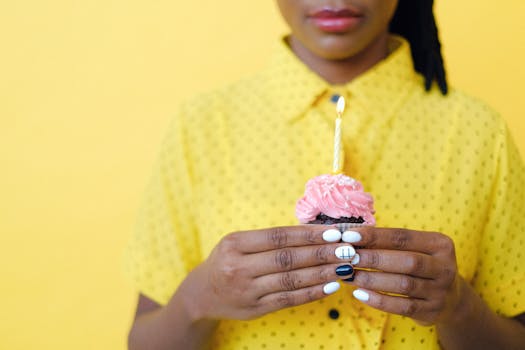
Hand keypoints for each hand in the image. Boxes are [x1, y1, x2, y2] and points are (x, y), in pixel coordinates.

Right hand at [185, 225, 357, 320]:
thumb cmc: (226, 261)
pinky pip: (288, 300)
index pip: (278, 236)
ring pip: (290, 280)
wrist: (201, 294)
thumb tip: (313, 232)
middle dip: (321, 253)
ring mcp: (247, 290)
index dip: (307, 234)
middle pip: (287, 258)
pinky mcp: (254, 309)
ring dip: (321, 273)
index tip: (334, 231)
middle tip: (347, 248)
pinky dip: (311, 293)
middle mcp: (239, 267)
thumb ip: (269, 239)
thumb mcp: (237, 243)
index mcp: (235, 243)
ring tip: (344, 266)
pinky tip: (330, 286)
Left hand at [341, 227, 460, 325]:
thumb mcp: (415, 250)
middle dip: (373, 258)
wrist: (451, 299)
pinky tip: (359, 294)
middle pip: (406, 261)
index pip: (403, 237)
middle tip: (348, 257)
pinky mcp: (432, 311)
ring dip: (372, 280)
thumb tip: (351, 237)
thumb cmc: (421, 266)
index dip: (375, 236)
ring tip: (349, 275)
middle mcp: (445, 267)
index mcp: (440, 244)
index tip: (349, 236)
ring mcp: (440, 291)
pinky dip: (379, 300)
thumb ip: (389, 243)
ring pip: (403, 284)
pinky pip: (402, 306)